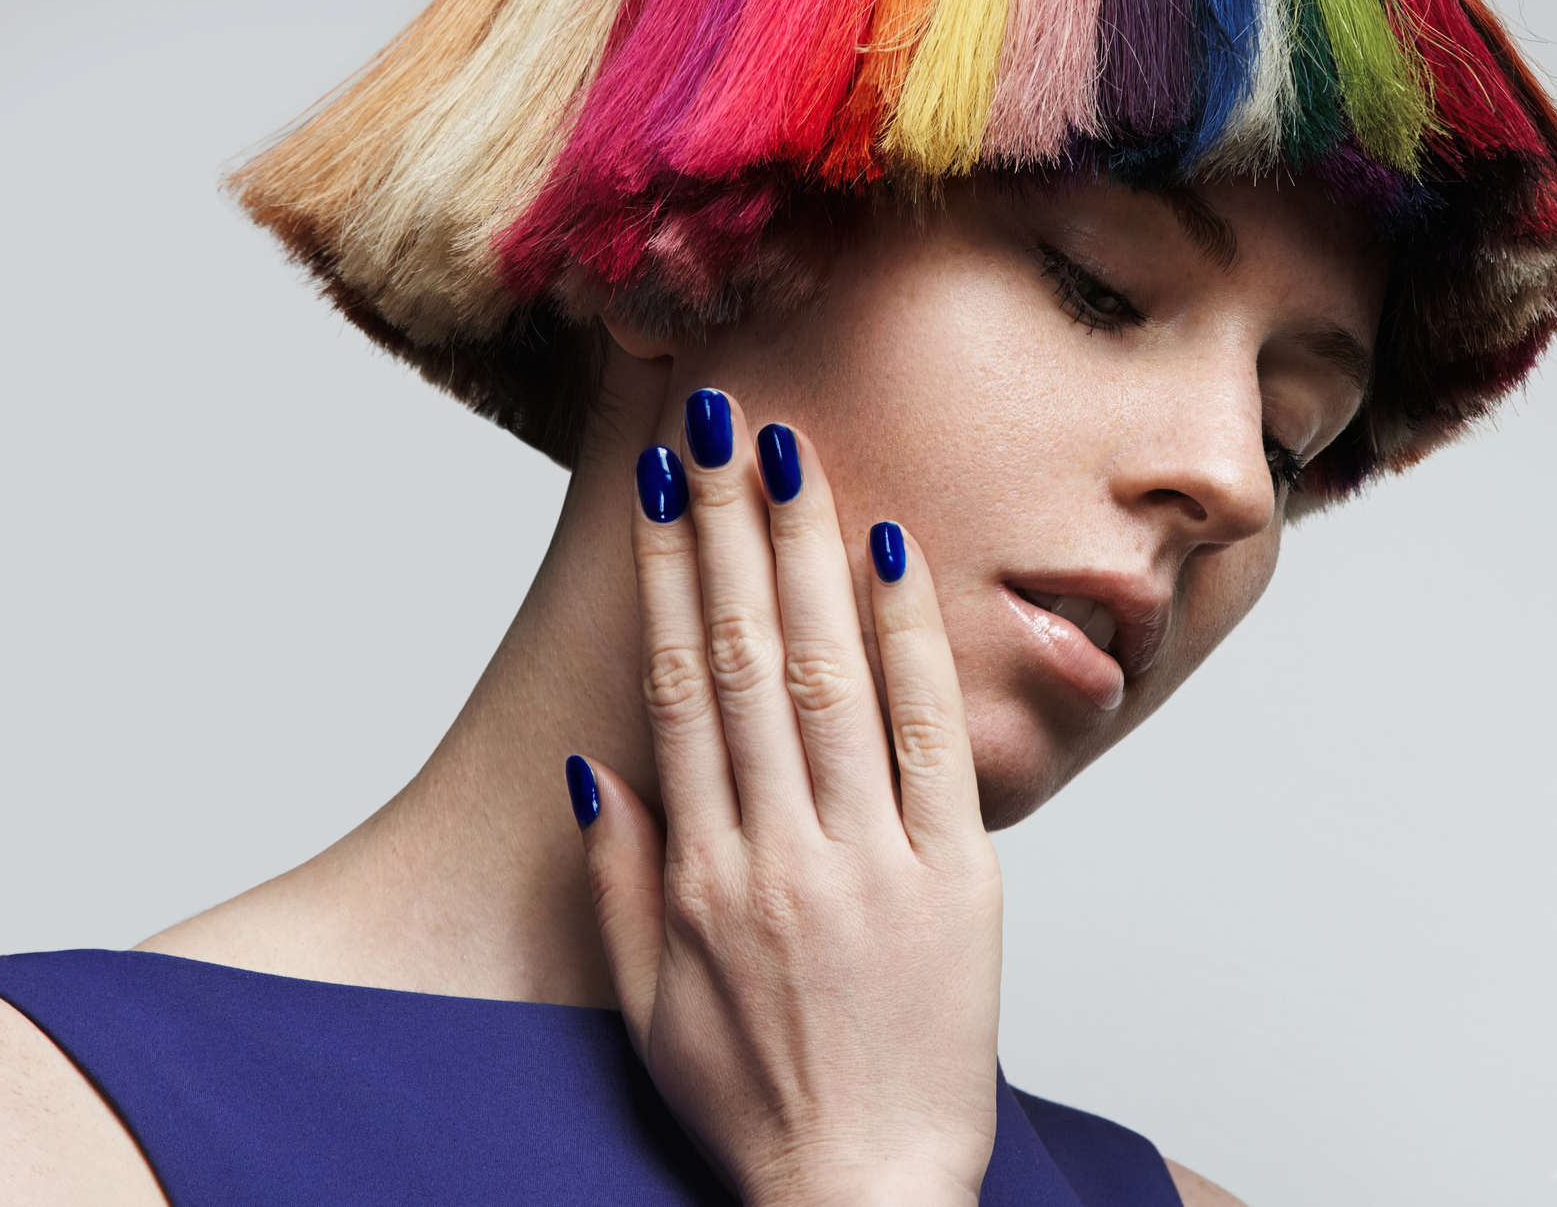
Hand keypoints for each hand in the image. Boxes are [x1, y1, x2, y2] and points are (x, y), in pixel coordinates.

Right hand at [568, 388, 1001, 1205]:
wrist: (863, 1194)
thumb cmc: (756, 1103)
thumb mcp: (646, 1006)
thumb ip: (619, 877)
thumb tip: (598, 759)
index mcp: (701, 876)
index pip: (680, 689)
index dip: (670, 580)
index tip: (665, 491)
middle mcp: (781, 850)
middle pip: (749, 657)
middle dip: (733, 530)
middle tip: (724, 426)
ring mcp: (873, 859)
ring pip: (831, 677)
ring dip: (810, 556)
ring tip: (793, 458)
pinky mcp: (959, 878)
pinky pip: (933, 737)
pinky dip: (913, 643)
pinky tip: (896, 558)